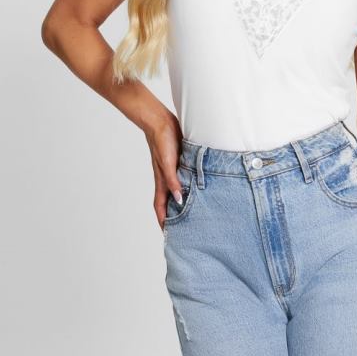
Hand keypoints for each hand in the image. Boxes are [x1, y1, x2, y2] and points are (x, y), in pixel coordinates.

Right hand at [143, 111, 184, 230]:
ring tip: (192, 211)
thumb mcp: (168, 162)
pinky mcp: (178, 161)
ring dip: (181, 201)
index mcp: (162, 180)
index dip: (163, 220)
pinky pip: (183, 178)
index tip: (168, 234)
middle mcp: (166, 177)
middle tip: (183, 227)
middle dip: (173, 214)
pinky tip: (196, 187)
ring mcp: (172, 169)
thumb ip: (173, 181)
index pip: (160, 206)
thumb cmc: (162, 140)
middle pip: (168, 201)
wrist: (160, 121)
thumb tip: (178, 200)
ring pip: (176, 190)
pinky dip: (187, 185)